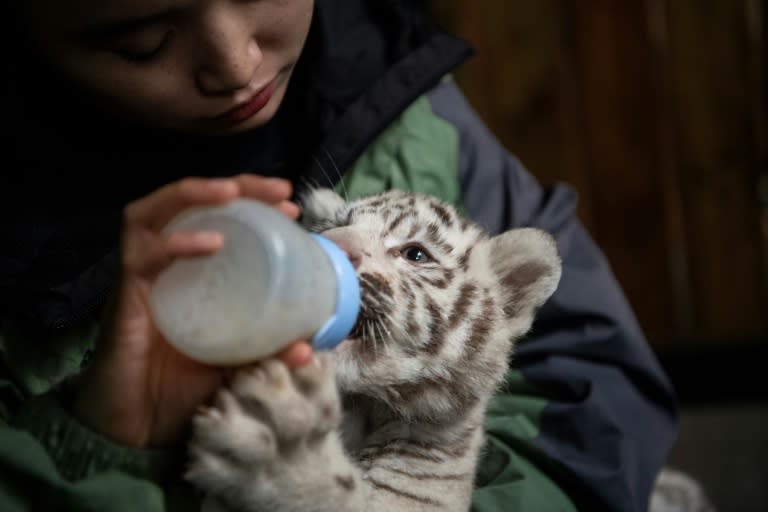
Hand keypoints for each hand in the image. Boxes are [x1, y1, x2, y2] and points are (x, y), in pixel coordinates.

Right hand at [72, 175, 311, 447]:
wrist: (136, 428)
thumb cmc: (183, 389)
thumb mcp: (237, 364)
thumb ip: (268, 352)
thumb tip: (309, 347)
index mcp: (196, 274)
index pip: (222, 220)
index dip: (256, 205)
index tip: (290, 206)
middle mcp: (166, 266)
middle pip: (192, 204)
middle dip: (236, 186)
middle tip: (278, 189)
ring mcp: (143, 276)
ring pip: (153, 213)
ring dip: (193, 193)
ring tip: (230, 191)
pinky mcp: (125, 295)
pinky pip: (142, 255)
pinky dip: (175, 243)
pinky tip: (209, 243)